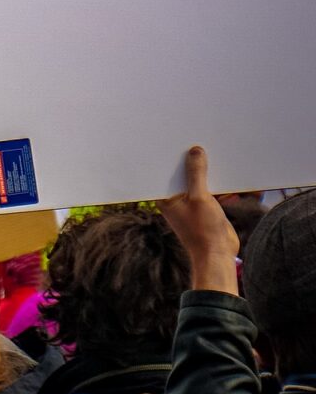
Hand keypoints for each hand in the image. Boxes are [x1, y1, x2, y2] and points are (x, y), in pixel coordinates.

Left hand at [161, 146, 239, 294]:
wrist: (219, 255)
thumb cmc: (203, 230)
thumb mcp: (200, 198)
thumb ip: (196, 174)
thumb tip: (194, 151)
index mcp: (165, 196)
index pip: (164, 170)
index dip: (170, 156)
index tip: (175, 138)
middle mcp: (175, 198)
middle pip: (183, 173)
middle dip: (192, 160)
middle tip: (198, 140)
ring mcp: (191, 202)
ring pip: (199, 180)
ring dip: (208, 170)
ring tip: (214, 148)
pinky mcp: (206, 206)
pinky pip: (212, 188)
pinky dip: (220, 182)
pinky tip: (229, 170)